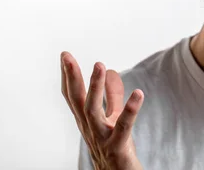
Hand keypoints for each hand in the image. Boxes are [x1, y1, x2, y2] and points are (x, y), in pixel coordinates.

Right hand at [61, 52, 143, 169]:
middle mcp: (90, 128)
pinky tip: (138, 93)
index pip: (73, 96)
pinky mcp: (117, 148)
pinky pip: (123, 128)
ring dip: (95, 88)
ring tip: (100, 65)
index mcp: (87, 121)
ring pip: (93, 112)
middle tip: (67, 57)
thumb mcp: (113, 117)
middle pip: (77, 101)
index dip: (68, 76)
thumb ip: (112, 95)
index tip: (65, 56)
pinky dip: (130, 110)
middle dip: (72, 78)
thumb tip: (110, 71)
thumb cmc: (115, 148)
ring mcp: (101, 139)